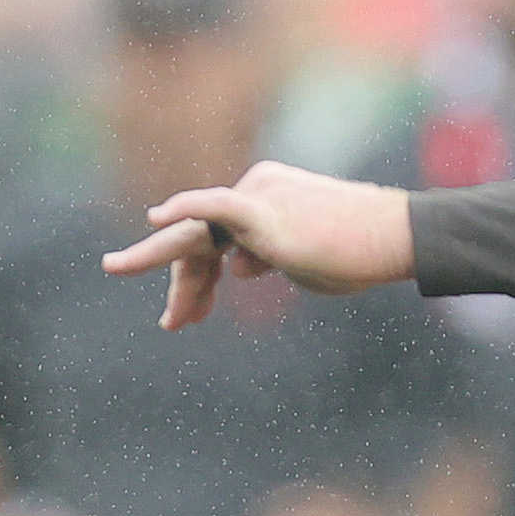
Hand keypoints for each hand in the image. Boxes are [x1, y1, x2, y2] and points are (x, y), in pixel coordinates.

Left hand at [101, 165, 415, 331]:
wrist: (392, 238)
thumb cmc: (359, 252)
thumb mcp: (304, 260)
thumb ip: (267, 259)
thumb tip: (238, 268)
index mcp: (263, 199)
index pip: (216, 241)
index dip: (199, 279)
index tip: (190, 316)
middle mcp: (253, 190)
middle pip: (200, 241)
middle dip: (182, 284)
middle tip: (172, 324)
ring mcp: (256, 198)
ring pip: (197, 237)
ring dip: (171, 272)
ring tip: (123, 272)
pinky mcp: (262, 212)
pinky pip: (214, 207)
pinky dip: (185, 210)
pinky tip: (156, 218)